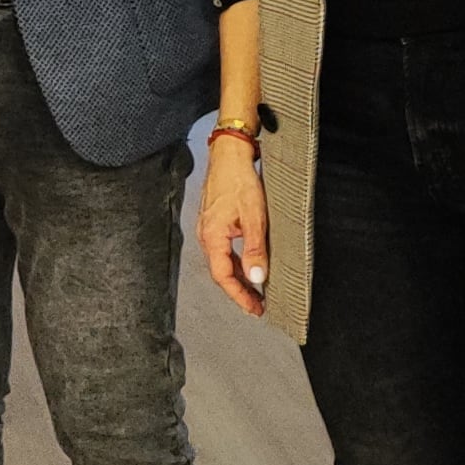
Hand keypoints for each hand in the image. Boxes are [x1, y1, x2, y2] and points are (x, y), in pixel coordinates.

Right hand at [195, 135, 268, 316]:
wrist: (229, 155)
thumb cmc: (239, 181)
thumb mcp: (254, 217)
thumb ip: (254, 249)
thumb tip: (257, 277)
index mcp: (212, 237)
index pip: (223, 276)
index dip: (239, 295)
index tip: (255, 308)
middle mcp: (206, 236)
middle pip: (221, 273)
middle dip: (240, 292)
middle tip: (258, 306)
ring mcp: (208, 230)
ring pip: (222, 263)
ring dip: (239, 279)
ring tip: (257, 292)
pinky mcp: (215, 223)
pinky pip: (223, 251)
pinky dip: (236, 264)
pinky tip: (249, 267)